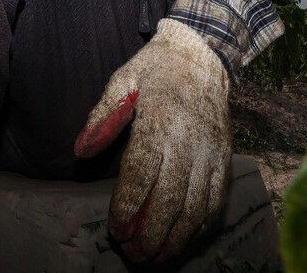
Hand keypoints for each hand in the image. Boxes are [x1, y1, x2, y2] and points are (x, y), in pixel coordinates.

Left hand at [74, 18, 231, 262]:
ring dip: (177, 237)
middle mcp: (189, 141)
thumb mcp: (122, 80)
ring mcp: (211, 152)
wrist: (202, 53)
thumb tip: (81, 151)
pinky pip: (216, 200)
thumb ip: (103, 117)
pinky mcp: (225, 157)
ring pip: (197, 207)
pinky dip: (200, 226)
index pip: (142, 172)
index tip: (116, 229)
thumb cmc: (155, 68)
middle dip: (151, 232)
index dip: (128, 205)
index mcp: (160, 121)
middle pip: (171, 198)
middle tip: (133, 254)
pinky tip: (183, 238)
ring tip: (156, 256)